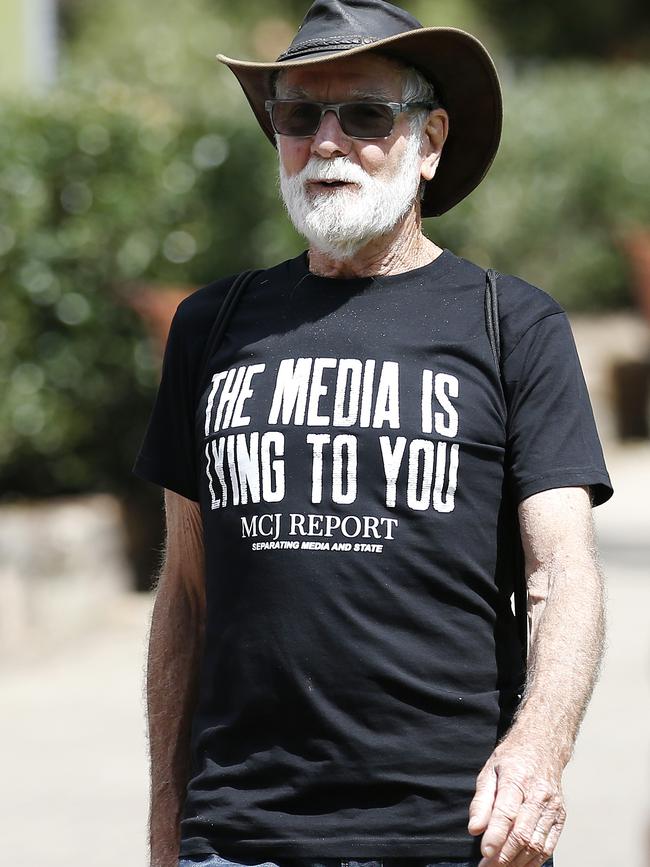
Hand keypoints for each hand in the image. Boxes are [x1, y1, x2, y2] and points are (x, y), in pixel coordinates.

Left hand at [467, 734, 566, 865]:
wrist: (543, 747)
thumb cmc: (513, 759)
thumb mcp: (489, 771)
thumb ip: (481, 801)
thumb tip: (474, 829)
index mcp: (517, 778)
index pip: (506, 812)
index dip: (495, 836)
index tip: (484, 853)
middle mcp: (538, 794)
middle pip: (523, 833)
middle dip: (504, 856)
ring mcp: (553, 807)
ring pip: (536, 844)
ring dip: (517, 862)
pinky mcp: (561, 817)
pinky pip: (548, 846)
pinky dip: (534, 861)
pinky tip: (520, 865)